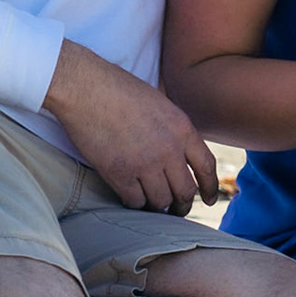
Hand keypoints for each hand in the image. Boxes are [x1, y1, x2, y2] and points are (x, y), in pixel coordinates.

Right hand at [44, 40, 218, 214]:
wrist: (85, 87)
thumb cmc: (119, 89)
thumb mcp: (160, 103)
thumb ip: (174, 130)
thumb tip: (181, 155)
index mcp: (182, 128)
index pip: (206, 166)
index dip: (210, 187)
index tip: (209, 199)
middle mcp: (168, 148)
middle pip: (185, 191)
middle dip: (182, 204)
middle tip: (176, 209)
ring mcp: (144, 163)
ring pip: (161, 201)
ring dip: (156, 205)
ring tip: (150, 202)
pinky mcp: (119, 174)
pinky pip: (135, 202)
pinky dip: (134, 202)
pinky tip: (129, 195)